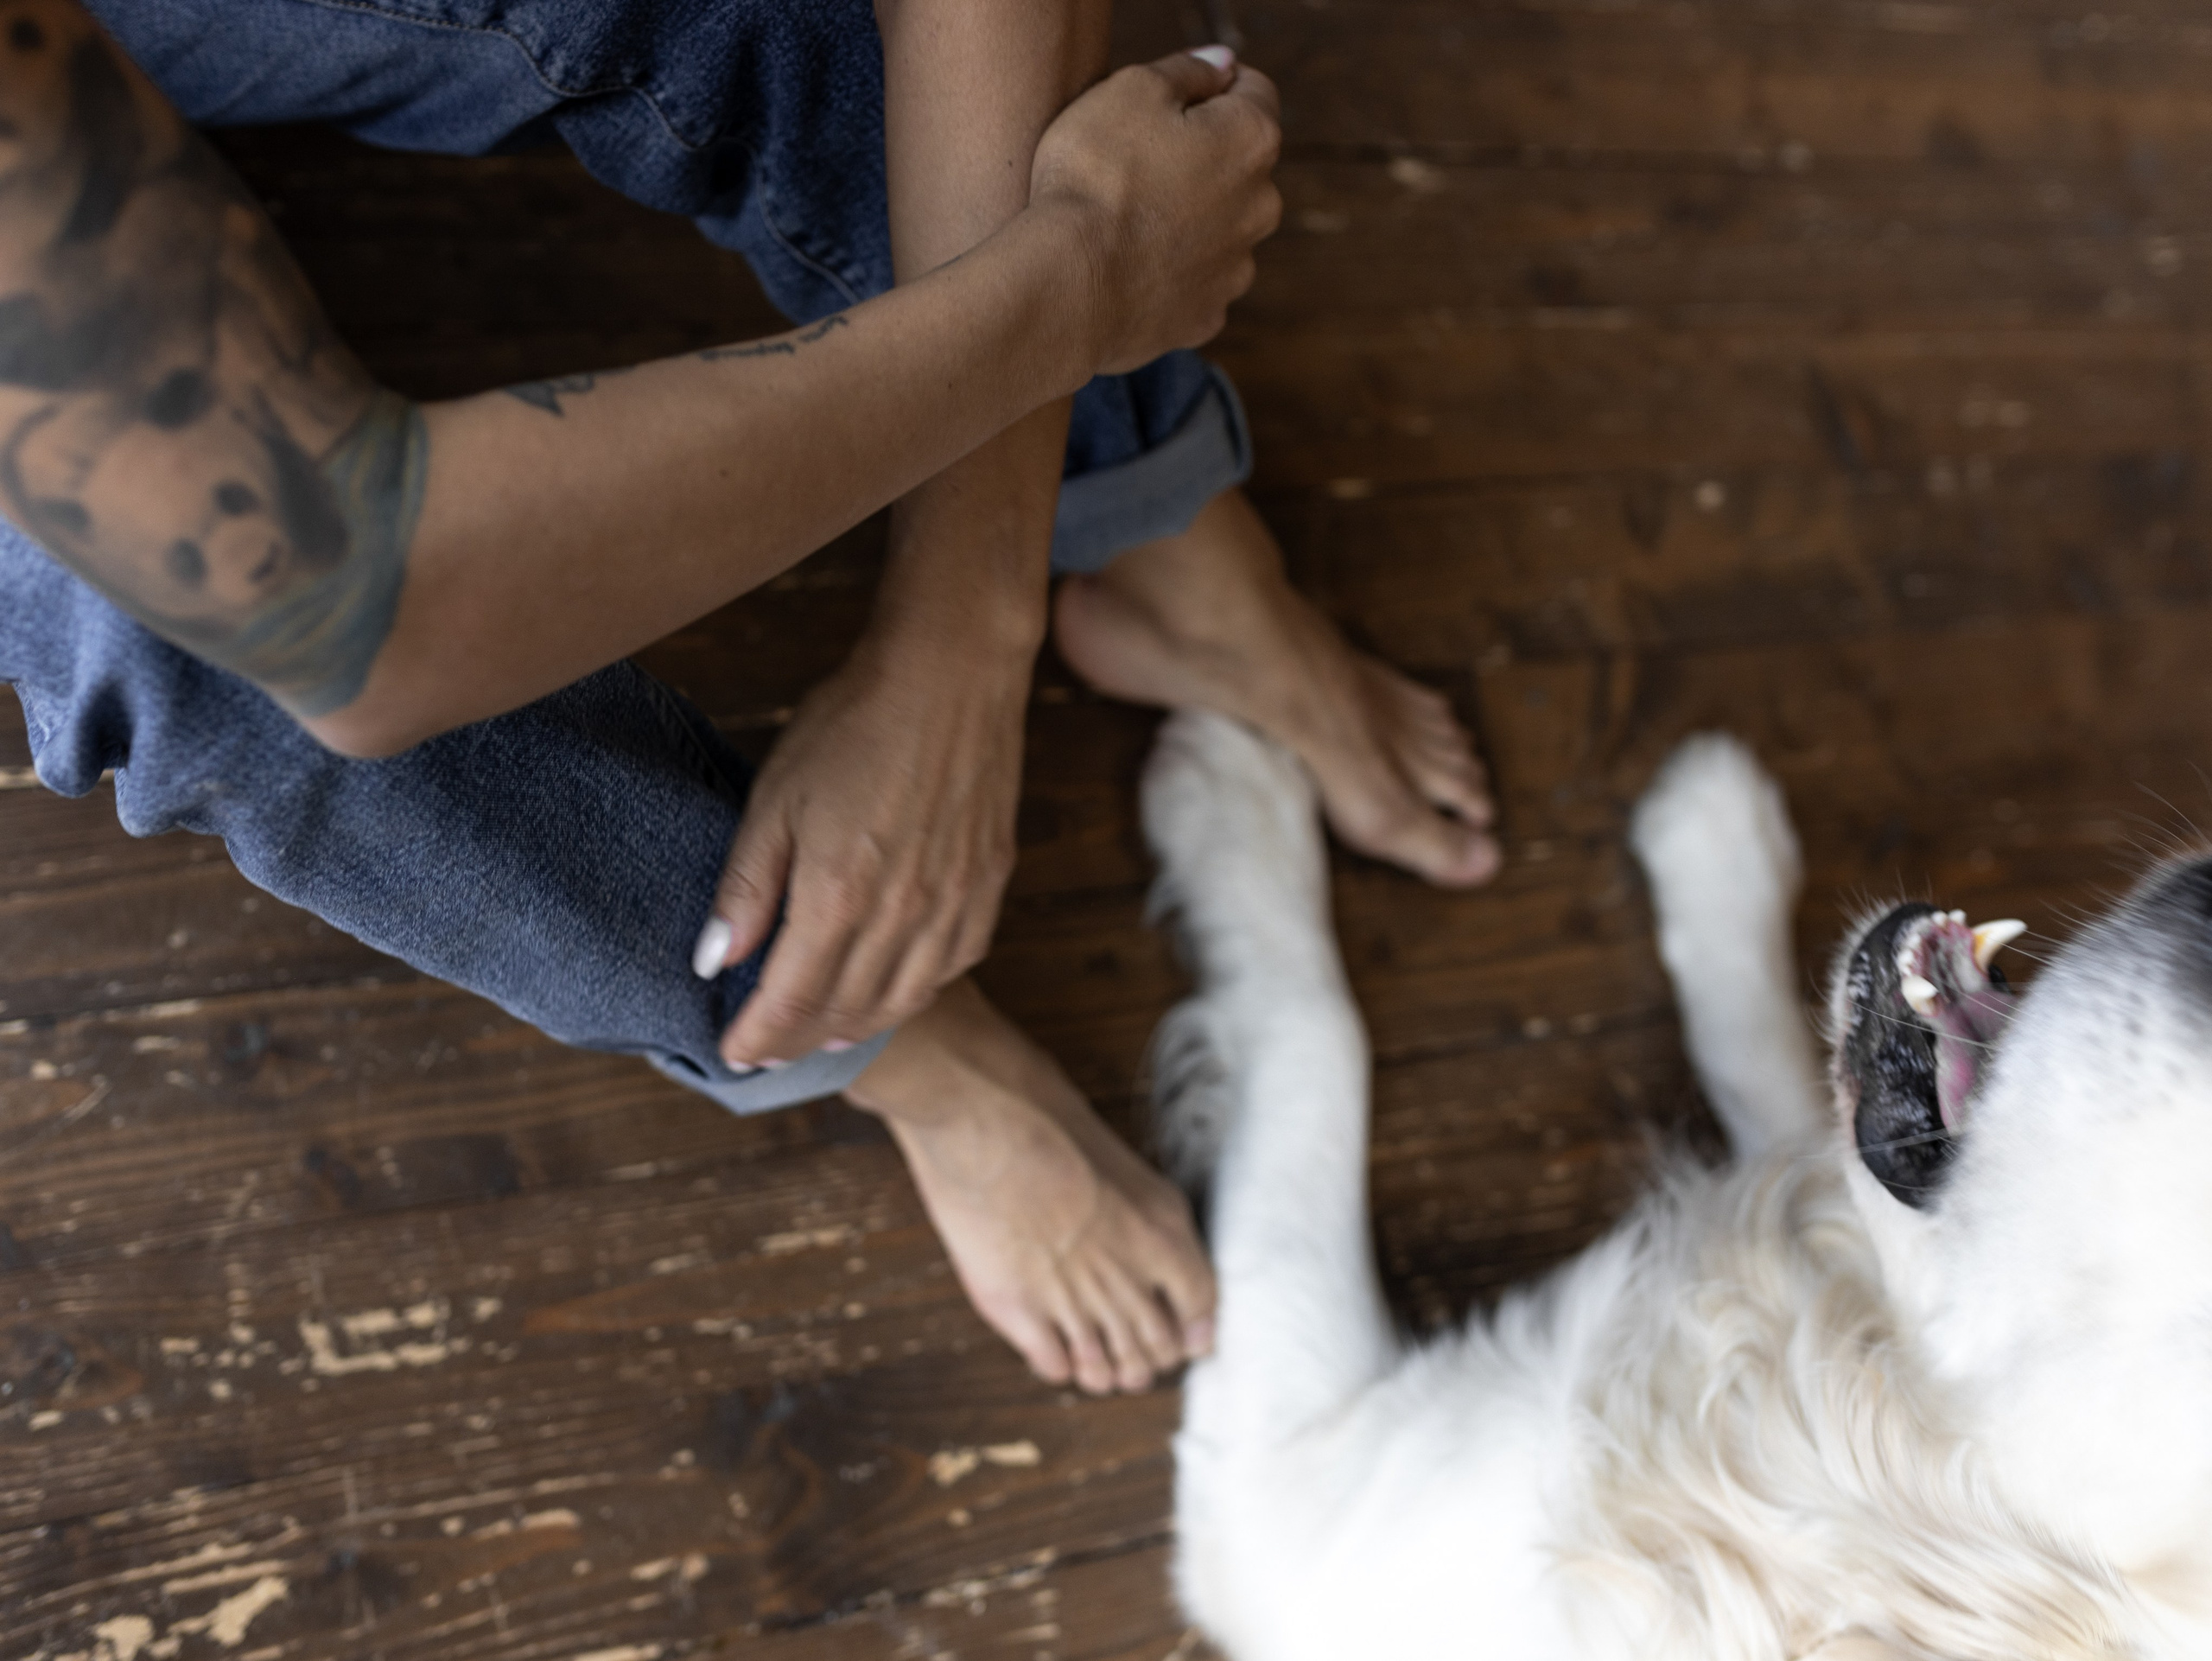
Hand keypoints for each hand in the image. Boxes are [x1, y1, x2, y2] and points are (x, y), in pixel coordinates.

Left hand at [693, 629, 1030, 1067]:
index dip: (758, 1037)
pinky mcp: (989, 885)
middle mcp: (902, 916)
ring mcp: (953, 904)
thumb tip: (715, 961)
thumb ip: (747, 888)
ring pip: (901, 1000)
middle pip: (844, 1012)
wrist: (950, 673)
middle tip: (770, 1049)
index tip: (734, 1053)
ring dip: (857, 1026)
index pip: (790, 1002)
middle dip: (799, 1041)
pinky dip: (916, 991)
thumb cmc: (853, 723)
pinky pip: (952, 966)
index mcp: (838, 898)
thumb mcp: (774, 797)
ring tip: (825, 1034)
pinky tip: (895, 988)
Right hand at [1031, 48, 1282, 374]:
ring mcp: (1237, 269)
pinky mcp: (1206, 316)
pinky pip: (1195, 282)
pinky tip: (1130, 268)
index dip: (1208, 88)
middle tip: (1137, 165)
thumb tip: (1221, 65)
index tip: (1165, 103)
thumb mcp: (1130, 90)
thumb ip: (1186, 70)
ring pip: (1220, 228)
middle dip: (1201, 159)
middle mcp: (1262, 206)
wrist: (1069, 286)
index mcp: (1252, 139)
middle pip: (1238, 165)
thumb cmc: (1096, 178)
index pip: (1253, 91)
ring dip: (1189, 219)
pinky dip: (1170, 273)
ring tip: (1129, 222)